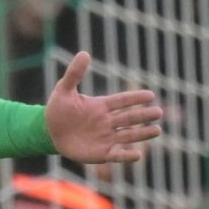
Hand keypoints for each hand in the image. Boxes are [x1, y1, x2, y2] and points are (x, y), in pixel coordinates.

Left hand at [45, 52, 163, 165]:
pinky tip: (137, 154)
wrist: (49, 132)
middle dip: (144, 115)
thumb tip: (84, 53)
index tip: (150, 95)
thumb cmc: (58, 109)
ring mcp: (106, 137)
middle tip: (159, 112)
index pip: (122, 101)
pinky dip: (127, 155)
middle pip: (130, 118)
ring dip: (143, 134)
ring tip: (157, 130)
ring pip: (129, 135)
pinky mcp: (102, 153)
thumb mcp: (64, 90)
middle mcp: (108, 121)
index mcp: (102, 106)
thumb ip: (74, 74)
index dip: (135, 98)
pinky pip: (117, 154)